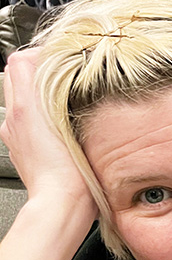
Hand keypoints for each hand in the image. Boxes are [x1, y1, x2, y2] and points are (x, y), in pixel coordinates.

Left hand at [1, 48, 96, 212]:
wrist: (62, 205)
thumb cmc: (68, 175)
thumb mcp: (65, 121)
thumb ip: (56, 88)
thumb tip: (56, 64)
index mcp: (24, 109)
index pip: (20, 60)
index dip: (44, 54)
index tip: (65, 59)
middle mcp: (14, 120)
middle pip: (17, 76)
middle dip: (41, 69)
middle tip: (65, 73)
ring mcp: (17, 136)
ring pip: (22, 97)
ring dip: (41, 91)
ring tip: (64, 96)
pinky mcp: (24, 150)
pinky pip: (27, 120)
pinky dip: (42, 114)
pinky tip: (61, 123)